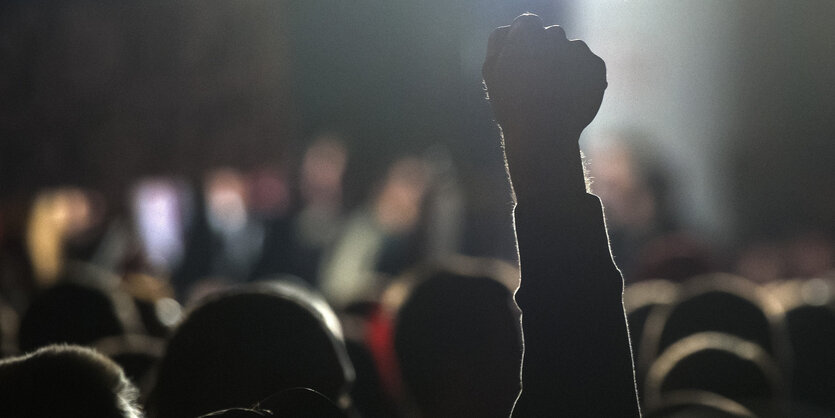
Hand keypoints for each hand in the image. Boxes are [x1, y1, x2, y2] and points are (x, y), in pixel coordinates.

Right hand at [483, 14, 606, 137]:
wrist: (544, 135)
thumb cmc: (512, 105)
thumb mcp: (492, 73)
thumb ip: (499, 43)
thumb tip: (512, 28)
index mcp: (526, 33)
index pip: (528, 22)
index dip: (524, 42)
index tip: (524, 61)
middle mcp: (554, 35)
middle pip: (552, 35)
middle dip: (547, 51)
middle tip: (539, 81)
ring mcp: (578, 50)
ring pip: (572, 49)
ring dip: (565, 64)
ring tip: (556, 93)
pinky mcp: (596, 66)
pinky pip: (589, 65)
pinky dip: (583, 78)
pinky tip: (571, 97)